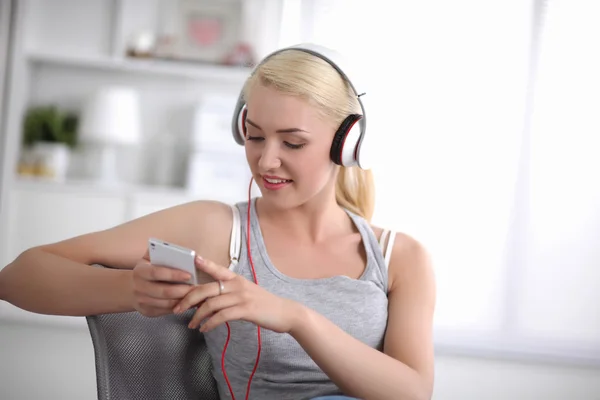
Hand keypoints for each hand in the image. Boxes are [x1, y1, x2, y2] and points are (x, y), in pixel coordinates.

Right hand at [130, 257, 195, 317]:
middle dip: (183, 290)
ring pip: (167, 303)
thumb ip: (161, 252)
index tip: (189, 275)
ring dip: (183, 300)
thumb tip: (177, 250)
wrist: (130, 288)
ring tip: (196, 295)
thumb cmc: (147, 270)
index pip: (157, 273)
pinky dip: (179, 307)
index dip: (174, 274)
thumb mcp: (149, 258)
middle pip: (165, 291)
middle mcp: (139, 287)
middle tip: (197, 288)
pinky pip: (166, 311)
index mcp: (140, 271)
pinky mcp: (147, 311)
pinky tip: (189, 302)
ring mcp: (142, 301)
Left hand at [174, 256, 302, 333]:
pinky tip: (205, 329)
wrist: (285, 313)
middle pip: (207, 289)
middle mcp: (237, 285)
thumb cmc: (263, 304)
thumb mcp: (246, 292)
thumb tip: (206, 299)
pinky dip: (210, 323)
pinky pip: (222, 316)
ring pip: (212, 304)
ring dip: (198, 316)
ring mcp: (241, 297)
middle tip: (177, 309)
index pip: (217, 269)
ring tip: (191, 325)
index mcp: (237, 279)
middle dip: (188, 299)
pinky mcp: (245, 310)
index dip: (205, 264)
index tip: (193, 259)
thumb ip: (229, 292)